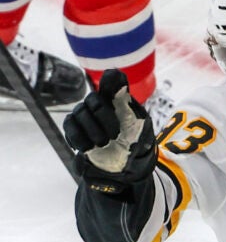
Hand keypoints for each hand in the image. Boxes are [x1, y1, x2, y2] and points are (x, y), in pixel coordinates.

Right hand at [63, 69, 156, 193]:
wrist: (125, 167)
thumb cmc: (135, 143)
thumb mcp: (139, 123)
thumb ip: (126, 100)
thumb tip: (113, 73)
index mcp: (120, 99)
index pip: (114, 79)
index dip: (112, 80)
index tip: (116, 90)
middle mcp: (101, 103)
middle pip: (94, 99)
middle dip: (104, 118)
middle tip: (114, 136)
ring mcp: (85, 114)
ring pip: (79, 112)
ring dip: (93, 131)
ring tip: (104, 144)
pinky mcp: (74, 128)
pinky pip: (69, 126)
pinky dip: (79, 138)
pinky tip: (89, 147)